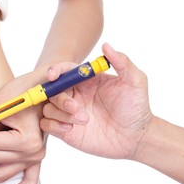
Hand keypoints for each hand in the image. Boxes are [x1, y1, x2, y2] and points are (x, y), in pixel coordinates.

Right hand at [40, 43, 152, 159]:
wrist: (136, 138)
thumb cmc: (136, 108)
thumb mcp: (135, 81)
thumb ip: (122, 62)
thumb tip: (106, 45)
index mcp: (86, 81)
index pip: (64, 71)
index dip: (55, 70)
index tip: (53, 75)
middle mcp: (74, 95)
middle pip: (52, 90)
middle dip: (59, 98)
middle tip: (75, 107)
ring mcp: (68, 113)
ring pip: (48, 108)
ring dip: (61, 114)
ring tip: (83, 121)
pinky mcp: (65, 130)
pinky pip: (47, 125)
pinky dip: (54, 126)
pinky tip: (71, 129)